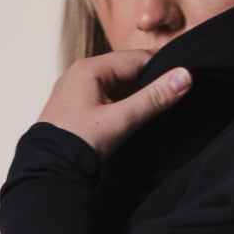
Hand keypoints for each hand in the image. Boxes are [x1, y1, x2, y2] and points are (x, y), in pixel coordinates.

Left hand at [36, 49, 191, 159]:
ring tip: (156, 113)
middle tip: (173, 99)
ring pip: (120, 89)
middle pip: (129, 73)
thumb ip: (154, 98)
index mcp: (89, 69)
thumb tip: (184, 76)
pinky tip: (135, 122)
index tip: (184, 81)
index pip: (137, 58)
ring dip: (138, 99)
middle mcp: (82, 76)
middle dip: (150, 85)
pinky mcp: (80, 111)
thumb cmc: (77, 144)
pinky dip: (125, 109)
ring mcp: (80, 93)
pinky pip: (110, 102)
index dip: (162, 69)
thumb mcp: (121, 120)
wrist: (49, 174)